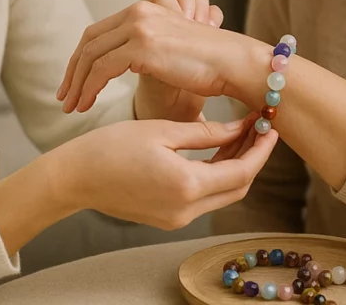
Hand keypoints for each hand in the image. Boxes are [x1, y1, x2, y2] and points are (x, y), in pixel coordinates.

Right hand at [53, 117, 276, 229]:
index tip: (271, 127)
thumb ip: (206, 134)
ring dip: (236, 166)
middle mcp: (186, 210)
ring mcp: (176, 218)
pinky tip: (216, 150)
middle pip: (238, 187)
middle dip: (253, 157)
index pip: (242, 172)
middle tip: (259, 127)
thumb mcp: (162, 131)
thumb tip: (240, 127)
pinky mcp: (167, 218)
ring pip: (223, 194)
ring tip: (240, 132)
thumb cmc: (111, 147)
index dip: (261, 150)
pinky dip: (216, 175)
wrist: (74, 177)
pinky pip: (204, 198)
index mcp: (186, 186)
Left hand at [58, 0, 262, 115]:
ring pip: (91, 56)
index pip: (98, 32)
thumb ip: (146, 47)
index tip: (73, 83)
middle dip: (72, 71)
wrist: (233, 64)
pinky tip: (86, 105)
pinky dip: (88, 89)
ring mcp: (140, 26)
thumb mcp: (170, 48)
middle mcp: (138, 12)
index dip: (81, 58)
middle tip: (63, 97)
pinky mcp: (142, 46)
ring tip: (72, 107)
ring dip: (76, 84)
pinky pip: (101, 69)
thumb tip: (122, 61)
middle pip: (89, 41)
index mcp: (144, 9)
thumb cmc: (209, 65)